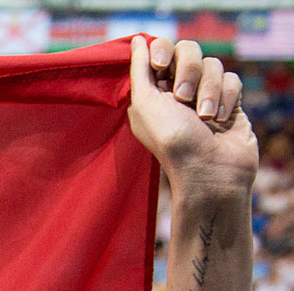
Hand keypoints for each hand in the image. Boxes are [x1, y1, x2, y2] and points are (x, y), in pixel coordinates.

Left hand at [127, 36, 257, 195]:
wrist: (210, 170)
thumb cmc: (172, 140)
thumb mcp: (144, 105)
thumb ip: (139, 70)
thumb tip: (137, 40)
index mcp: (153, 89)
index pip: (160, 49)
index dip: (163, 51)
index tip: (161, 67)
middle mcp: (178, 89)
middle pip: (189, 50)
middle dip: (188, 71)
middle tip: (183, 98)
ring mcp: (205, 93)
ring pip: (213, 64)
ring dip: (208, 90)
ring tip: (205, 117)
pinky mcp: (229, 100)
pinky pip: (232, 78)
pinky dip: (226, 98)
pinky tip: (220, 119)